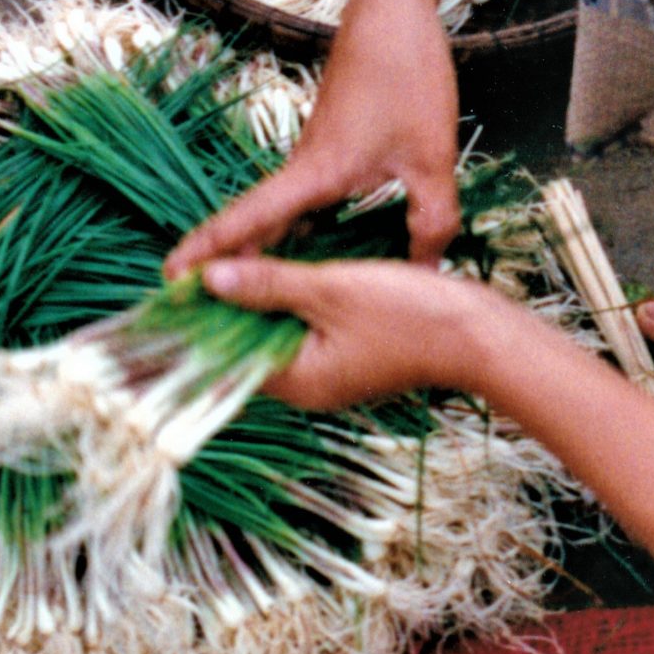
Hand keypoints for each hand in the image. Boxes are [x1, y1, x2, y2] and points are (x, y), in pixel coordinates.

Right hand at [167, 0, 460, 277]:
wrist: (396, 11)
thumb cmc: (406, 76)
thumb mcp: (430, 160)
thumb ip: (431, 222)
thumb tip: (425, 275)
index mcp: (313, 174)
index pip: (247, 222)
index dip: (208, 252)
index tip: (169, 278)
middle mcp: (302, 170)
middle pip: (251, 226)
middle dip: (224, 263)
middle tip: (193, 304)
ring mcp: (313, 160)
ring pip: (278, 217)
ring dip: (258, 252)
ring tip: (246, 297)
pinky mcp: (329, 151)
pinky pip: (301, 204)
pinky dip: (293, 234)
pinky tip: (309, 258)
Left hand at [200, 253, 504, 411]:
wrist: (477, 334)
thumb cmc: (408, 314)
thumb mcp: (330, 288)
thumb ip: (268, 283)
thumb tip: (208, 279)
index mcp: (300, 381)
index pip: (229, 359)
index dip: (201, 324)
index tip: (176, 290)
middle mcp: (310, 386)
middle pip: (249, 349)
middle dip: (224, 312)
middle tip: (192, 272)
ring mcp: (331, 373)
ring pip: (276, 337)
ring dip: (254, 305)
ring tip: (223, 266)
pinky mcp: (349, 356)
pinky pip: (303, 332)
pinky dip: (285, 306)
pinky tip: (273, 274)